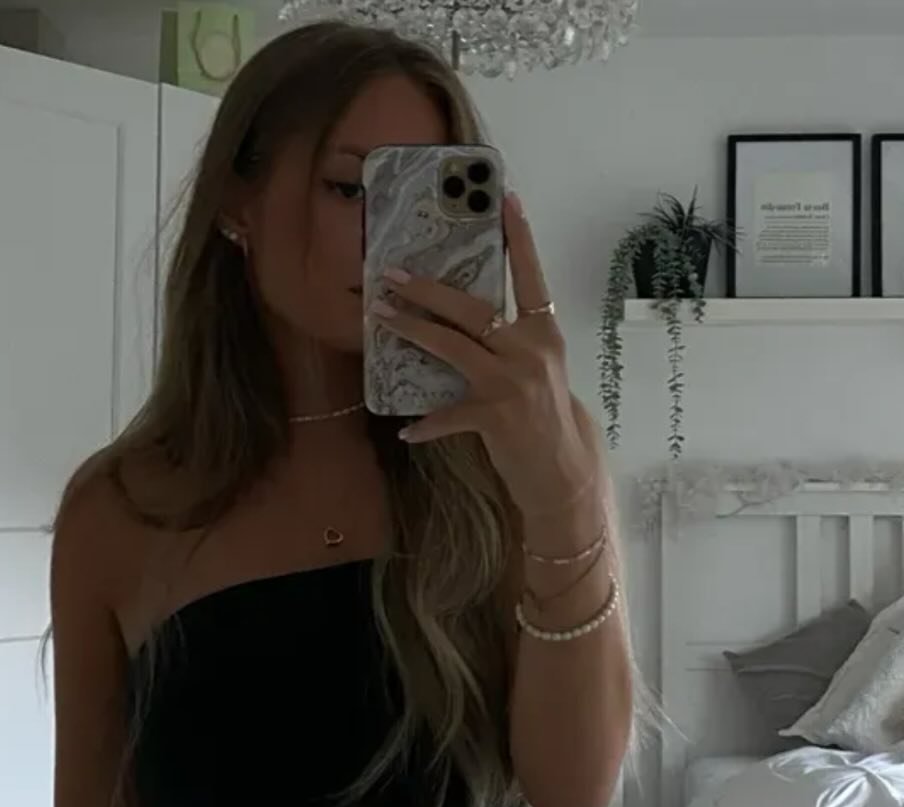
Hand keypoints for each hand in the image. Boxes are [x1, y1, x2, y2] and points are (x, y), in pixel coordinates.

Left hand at [368, 193, 598, 517]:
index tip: (506, 199)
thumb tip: (469, 319)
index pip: (533, 277)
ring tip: (381, 317)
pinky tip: (407, 431)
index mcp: (545, 334)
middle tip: (392, 274)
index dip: (521, 239)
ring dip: (412, 329)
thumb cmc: (548, 418)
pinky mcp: (494, 416)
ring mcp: (512, 383)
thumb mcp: (540, 370)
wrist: (563, 471)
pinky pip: (447, 415)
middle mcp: (530, 351)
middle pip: (472, 308)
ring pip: (451, 346)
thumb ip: (512, 343)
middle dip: (428, 290)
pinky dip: (426, 425)